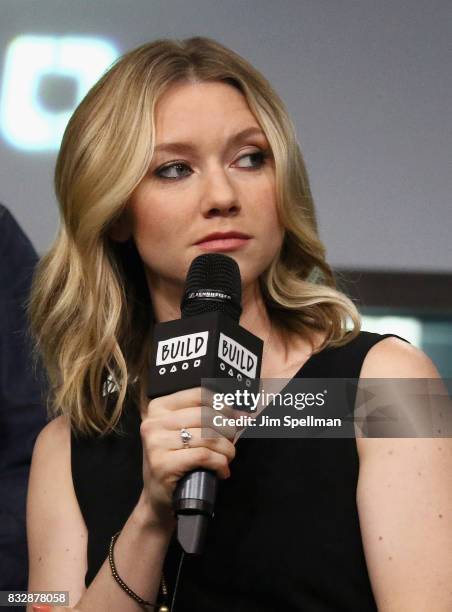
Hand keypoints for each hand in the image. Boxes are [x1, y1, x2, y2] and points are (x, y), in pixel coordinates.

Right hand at [139, 387, 237, 528]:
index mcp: (159, 408)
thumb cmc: (177, 462)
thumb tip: (244, 414)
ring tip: (227, 458)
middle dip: (227, 430)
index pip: (199, 395)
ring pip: (207, 436)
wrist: (158, 500)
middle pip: (206, 415)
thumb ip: (210, 419)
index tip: (237, 418)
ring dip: (226, 450)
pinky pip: (203, 456)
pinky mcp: (162, 464)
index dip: (223, 405)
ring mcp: (156, 443)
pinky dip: (220, 463)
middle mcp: (154, 422)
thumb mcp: (186, 434)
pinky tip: (222, 471)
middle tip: (231, 444)